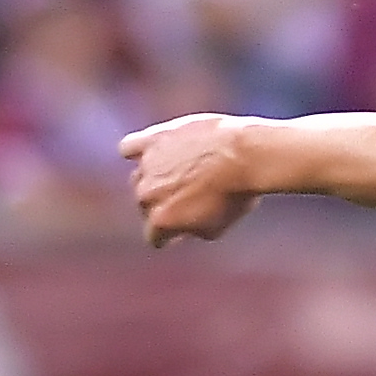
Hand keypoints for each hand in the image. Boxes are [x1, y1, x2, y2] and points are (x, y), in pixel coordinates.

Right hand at [123, 114, 265, 247]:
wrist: (246, 155)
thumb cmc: (237, 194)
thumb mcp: (217, 226)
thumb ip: (191, 231)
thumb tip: (181, 229)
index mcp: (162, 221)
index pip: (155, 236)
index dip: (168, 236)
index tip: (178, 233)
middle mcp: (148, 194)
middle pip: (146, 206)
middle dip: (162, 206)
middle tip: (186, 199)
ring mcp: (148, 165)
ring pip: (139, 179)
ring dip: (153, 180)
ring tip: (176, 175)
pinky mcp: (152, 139)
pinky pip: (129, 147)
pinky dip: (136, 151)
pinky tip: (150, 153)